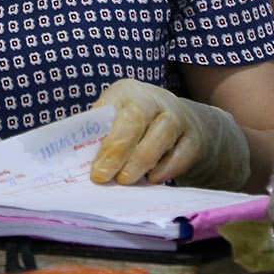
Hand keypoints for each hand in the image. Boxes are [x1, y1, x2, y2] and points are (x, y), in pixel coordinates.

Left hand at [89, 78, 251, 190]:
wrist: (187, 123)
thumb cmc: (138, 125)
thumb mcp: (118, 119)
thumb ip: (100, 135)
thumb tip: (79, 163)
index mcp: (127, 93)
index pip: (114, 112)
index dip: (105, 142)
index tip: (95, 171)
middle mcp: (154, 100)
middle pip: (136, 120)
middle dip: (119, 150)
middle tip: (104, 177)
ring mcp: (178, 118)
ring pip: (160, 136)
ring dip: (141, 161)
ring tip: (126, 181)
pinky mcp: (194, 138)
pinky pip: (181, 154)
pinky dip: (166, 169)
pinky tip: (152, 180)